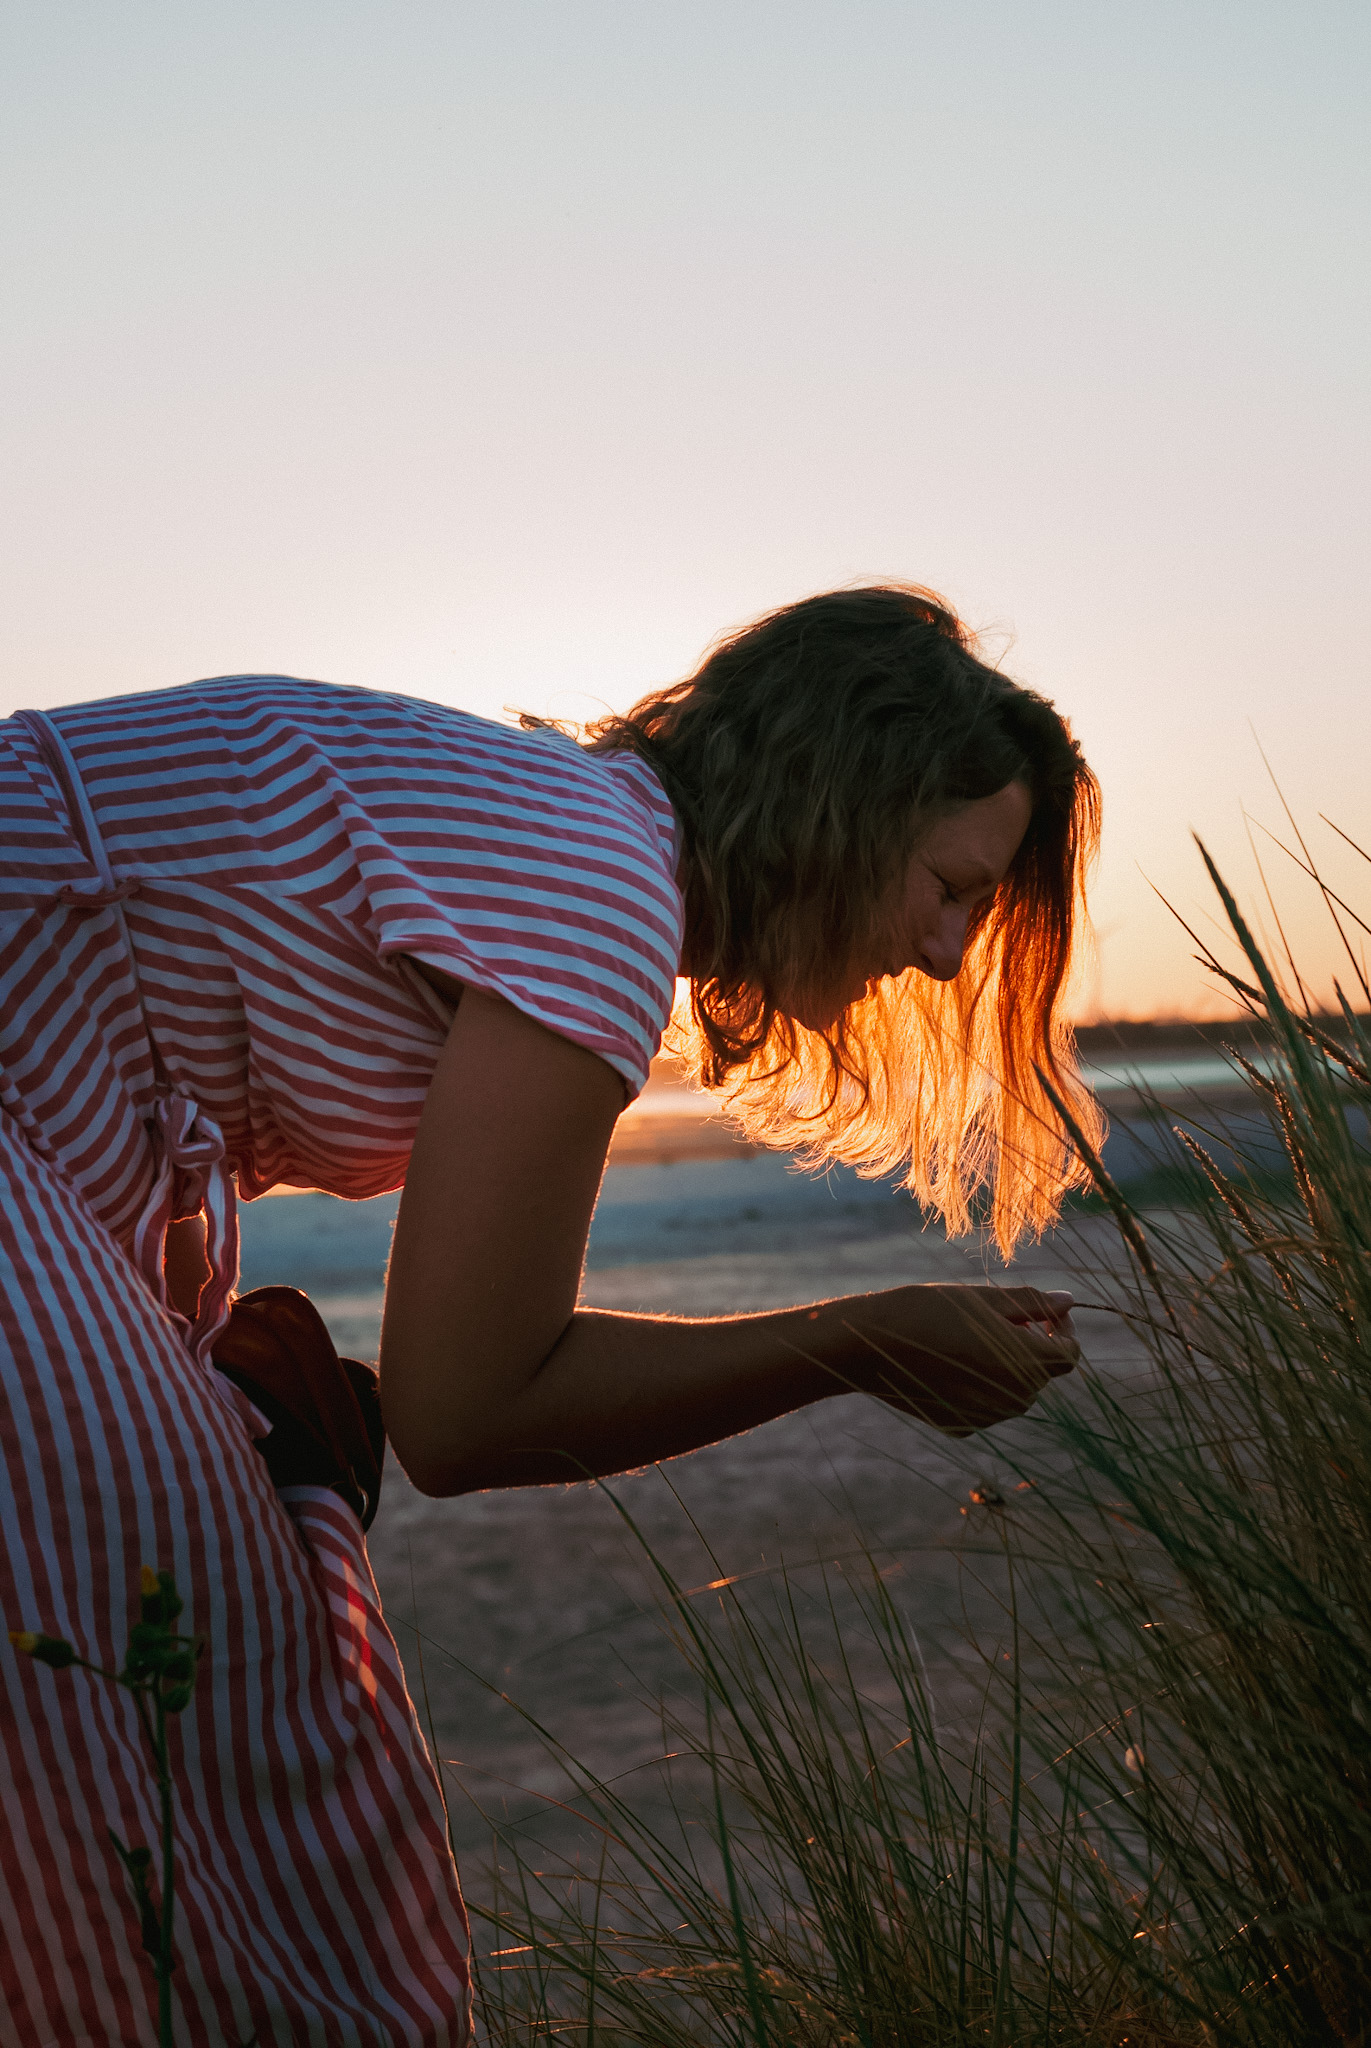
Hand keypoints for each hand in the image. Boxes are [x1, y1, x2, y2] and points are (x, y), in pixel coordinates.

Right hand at [845, 1284, 1079, 1435]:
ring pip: (1015, 1392)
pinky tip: (949, 1363)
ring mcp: (987, 1418)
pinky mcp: (961, 1426)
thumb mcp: (983, 1299)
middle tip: (998, 1319)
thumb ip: (1031, 1304)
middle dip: (1032, 1346)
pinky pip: (987, 1406)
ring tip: (970, 1339)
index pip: (1069, 1354)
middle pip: (1042, 1373)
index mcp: (1026, 1364)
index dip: (1063, 1330)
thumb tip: (1068, 1301)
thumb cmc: (928, 1312)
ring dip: (1007, 1367)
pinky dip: (980, 1386)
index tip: (1043, 1314)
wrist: (870, 1346)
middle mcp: (1012, 1399)